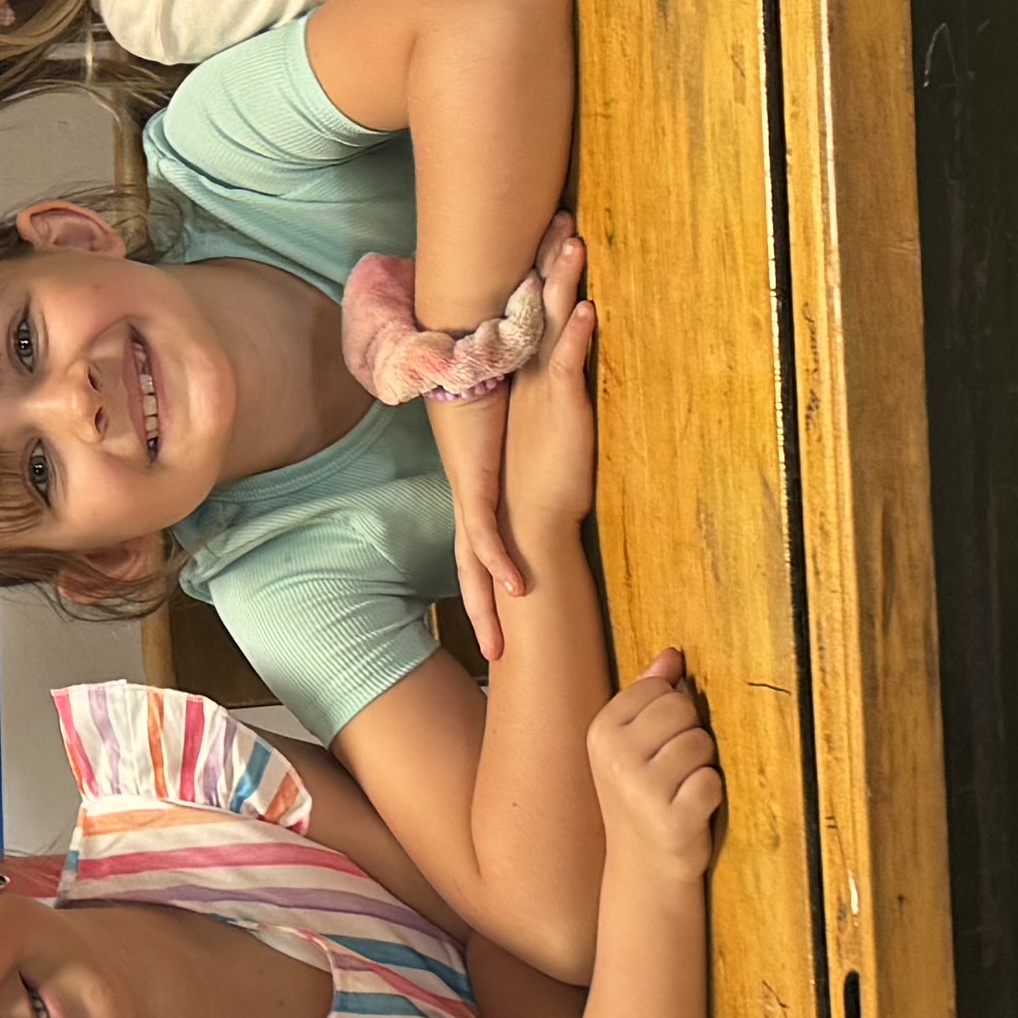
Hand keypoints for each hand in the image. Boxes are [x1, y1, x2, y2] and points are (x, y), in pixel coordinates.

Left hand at [432, 388, 522, 656]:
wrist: (463, 362)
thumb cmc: (491, 390)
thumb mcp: (519, 438)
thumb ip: (534, 458)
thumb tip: (555, 468)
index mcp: (480, 498)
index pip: (482, 556)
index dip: (490, 592)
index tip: (506, 625)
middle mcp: (470, 505)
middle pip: (471, 573)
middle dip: (482, 616)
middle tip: (498, 655)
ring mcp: (468, 497)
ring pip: (473, 564)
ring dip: (485, 604)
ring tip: (501, 641)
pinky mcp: (474, 483)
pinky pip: (484, 532)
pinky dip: (498, 561)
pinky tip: (516, 587)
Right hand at [502, 240, 597, 542]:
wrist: (529, 517)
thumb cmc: (539, 469)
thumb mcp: (542, 416)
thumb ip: (552, 381)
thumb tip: (568, 348)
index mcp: (522, 368)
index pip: (527, 306)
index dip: (537, 267)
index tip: (548, 229)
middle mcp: (526, 369)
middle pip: (535, 302)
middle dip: (548, 258)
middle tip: (559, 216)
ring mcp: (541, 385)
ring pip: (550, 323)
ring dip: (563, 282)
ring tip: (575, 243)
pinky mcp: (562, 406)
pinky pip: (567, 363)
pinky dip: (575, 334)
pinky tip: (586, 307)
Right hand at [590, 653, 721, 880]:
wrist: (644, 869)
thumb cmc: (643, 797)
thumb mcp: (632, 745)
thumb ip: (649, 697)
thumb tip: (671, 654)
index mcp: (601, 731)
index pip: (658, 688)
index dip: (672, 712)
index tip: (658, 744)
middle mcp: (615, 756)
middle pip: (682, 709)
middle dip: (691, 735)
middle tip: (674, 769)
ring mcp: (641, 789)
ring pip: (701, 744)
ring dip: (702, 767)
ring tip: (682, 790)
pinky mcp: (671, 818)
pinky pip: (712, 781)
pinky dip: (711, 795)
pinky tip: (691, 810)